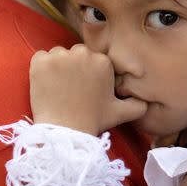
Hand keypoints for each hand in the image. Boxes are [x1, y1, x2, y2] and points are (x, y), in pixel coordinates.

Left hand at [29, 44, 147, 133]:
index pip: (92, 59)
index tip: (83, 88)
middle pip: (75, 54)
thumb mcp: (120, 113)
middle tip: (70, 89)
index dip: (87, 73)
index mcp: (102, 61)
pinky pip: (40, 58)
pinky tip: (45, 84)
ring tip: (58, 88)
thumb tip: (146, 102)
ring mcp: (60, 56)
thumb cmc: (92, 121)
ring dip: (57, 67)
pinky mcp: (41, 62)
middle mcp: (83, 53)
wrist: (65, 132)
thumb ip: (137, 105)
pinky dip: (40, 69)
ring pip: (58, 55)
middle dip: (73, 68)